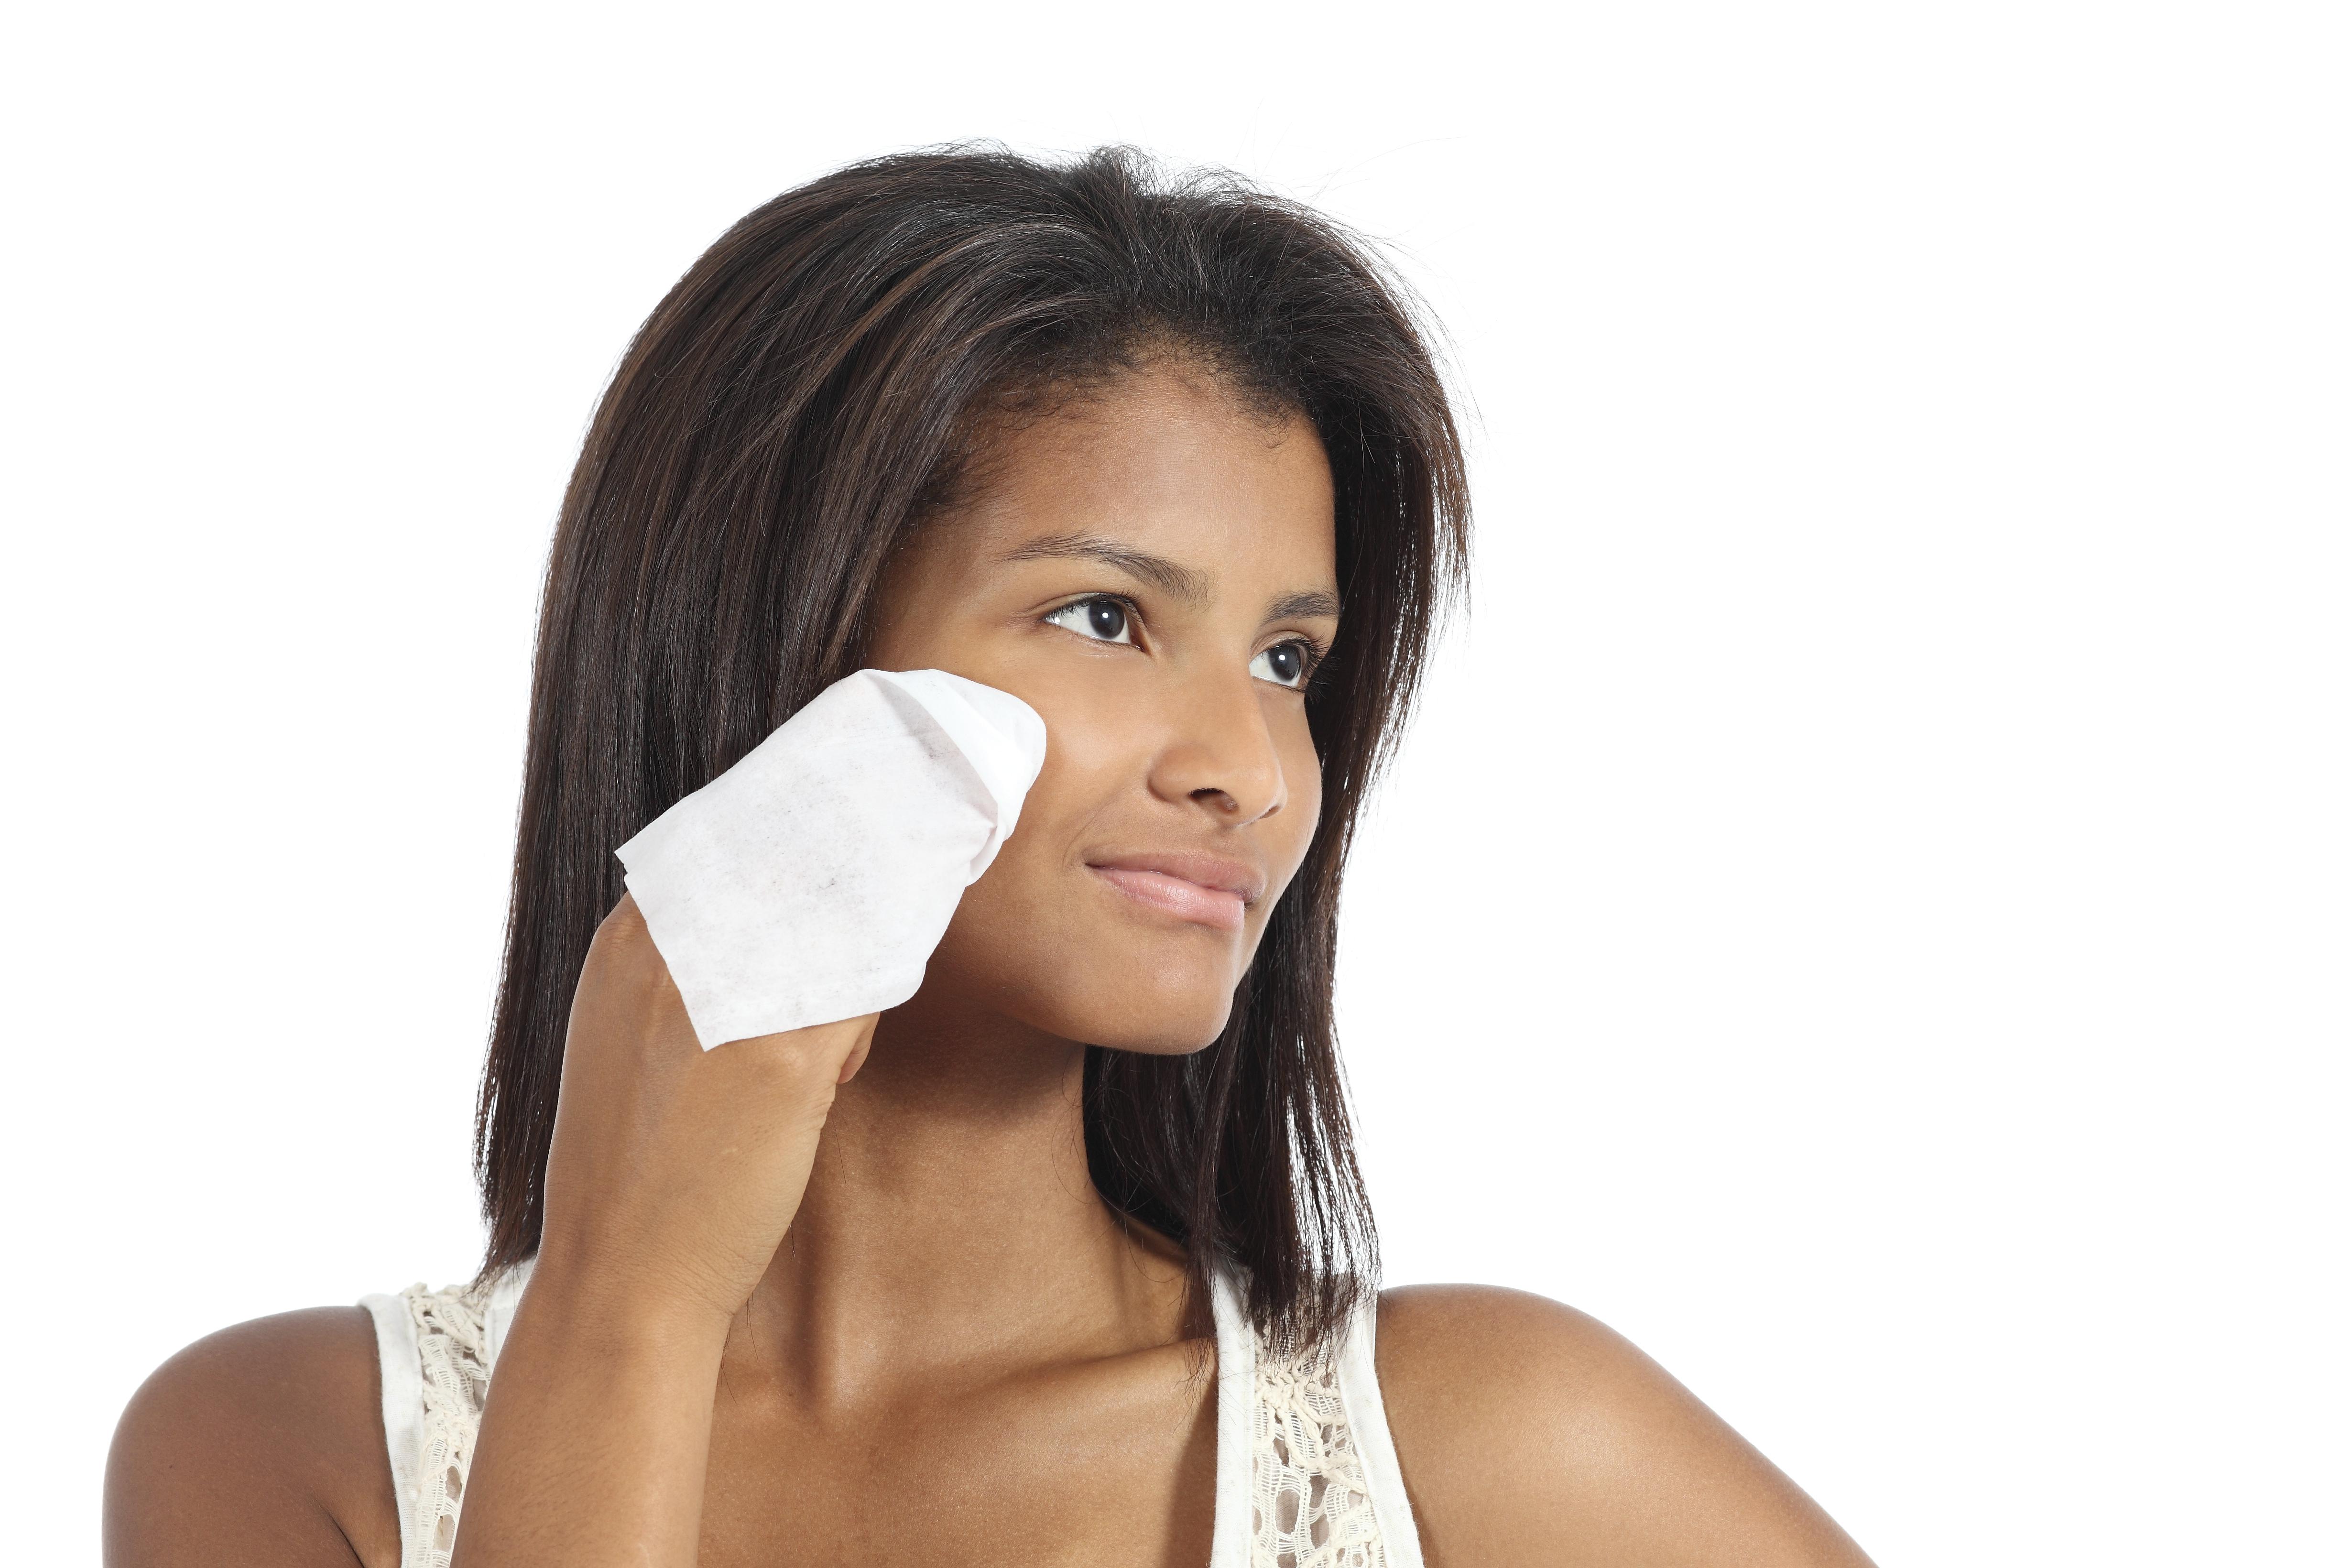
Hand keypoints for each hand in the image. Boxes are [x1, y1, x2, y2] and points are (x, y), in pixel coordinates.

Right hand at [530, 892, 875, 1336]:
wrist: (623, 1274)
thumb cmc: (634, 1164)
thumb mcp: (630, 1037)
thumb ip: (683, 966)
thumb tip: (773, 922)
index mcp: (630, 941)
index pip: (735, 843)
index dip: (797, 850)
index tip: (839, 851)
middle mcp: (675, 954)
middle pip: (797, 872)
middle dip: (844, 889)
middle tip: (873, 907)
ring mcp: (732, 1002)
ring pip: (843, 931)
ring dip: (863, 956)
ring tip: (827, 1041)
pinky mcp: (788, 1063)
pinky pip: (866, 997)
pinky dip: (867, 1023)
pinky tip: (840, 1071)